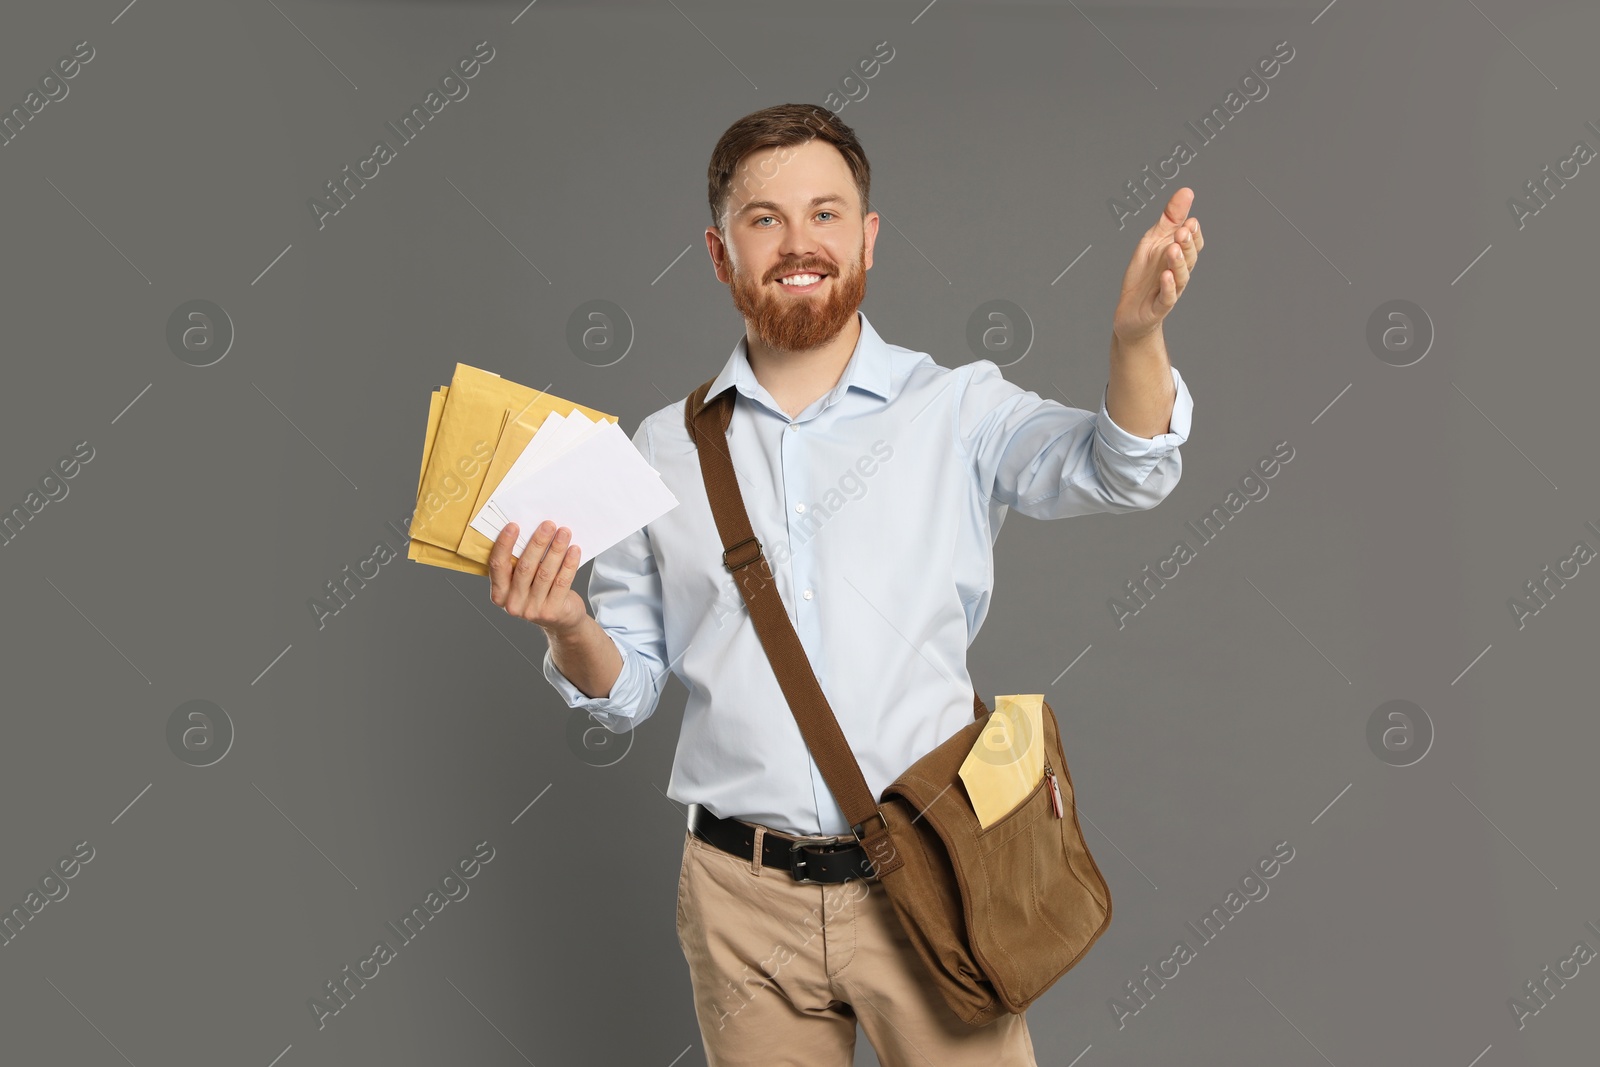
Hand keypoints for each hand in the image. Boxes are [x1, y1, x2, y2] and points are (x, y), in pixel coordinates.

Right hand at [488, 520, 588, 634]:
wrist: (560, 621)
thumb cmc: (538, 593)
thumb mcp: (522, 582)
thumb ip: (520, 563)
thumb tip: (530, 529)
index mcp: (499, 594)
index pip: (498, 566)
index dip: (504, 545)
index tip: (514, 526)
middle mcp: (513, 604)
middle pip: (525, 567)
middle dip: (537, 543)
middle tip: (548, 525)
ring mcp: (533, 610)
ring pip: (545, 573)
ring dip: (556, 550)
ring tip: (564, 533)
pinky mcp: (553, 611)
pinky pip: (562, 582)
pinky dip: (569, 564)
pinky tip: (574, 550)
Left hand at [1112, 187, 1202, 343]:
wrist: (1130, 312)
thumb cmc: (1144, 275)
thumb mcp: (1153, 241)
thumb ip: (1170, 218)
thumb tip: (1187, 191)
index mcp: (1178, 255)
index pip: (1192, 243)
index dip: (1193, 233)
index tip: (1190, 221)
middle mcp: (1178, 272)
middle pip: (1188, 258)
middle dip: (1186, 244)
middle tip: (1182, 232)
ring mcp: (1170, 290)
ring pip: (1180, 277)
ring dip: (1178, 262)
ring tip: (1173, 250)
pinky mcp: (1158, 307)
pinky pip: (1167, 297)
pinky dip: (1168, 287)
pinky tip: (1165, 276)